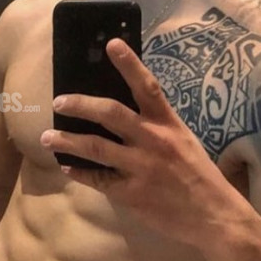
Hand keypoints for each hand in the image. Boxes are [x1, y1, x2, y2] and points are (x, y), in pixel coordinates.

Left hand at [40, 39, 242, 244]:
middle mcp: (153, 140)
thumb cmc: (199, 175)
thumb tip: (121, 113)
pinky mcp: (131, 193)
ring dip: (66, 141)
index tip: (111, 44)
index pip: (147, 86)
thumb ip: (156, 126)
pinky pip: (98, 180)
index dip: (130, 64)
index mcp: (168, 124)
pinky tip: (67, 167)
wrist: (213, 216)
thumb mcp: (183, 141)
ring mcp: (141, 167)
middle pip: (110, 113)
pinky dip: (79, 172)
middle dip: (80, 104)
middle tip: (59, 101)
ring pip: (95, 147)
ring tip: (46, 137)